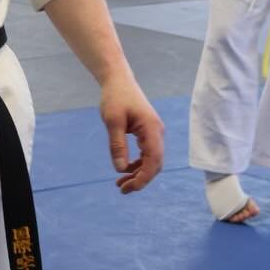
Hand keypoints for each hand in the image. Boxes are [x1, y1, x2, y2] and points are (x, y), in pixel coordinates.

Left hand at [100, 73, 163, 193]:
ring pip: (152, 160)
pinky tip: (125, 169)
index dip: (143, 178)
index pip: (154, 161)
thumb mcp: (112, 122)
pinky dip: (138, 164)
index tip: (129, 188)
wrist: (118, 80)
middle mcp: (157, 132)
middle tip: (121, 189)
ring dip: (138, 173)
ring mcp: (154, 132)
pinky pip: (147, 153)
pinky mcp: (147, 132)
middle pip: (155, 164)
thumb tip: (120, 169)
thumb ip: (117, 145)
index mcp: (152, 129)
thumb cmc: (115, 98)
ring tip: (120, 183)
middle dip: (141, 179)